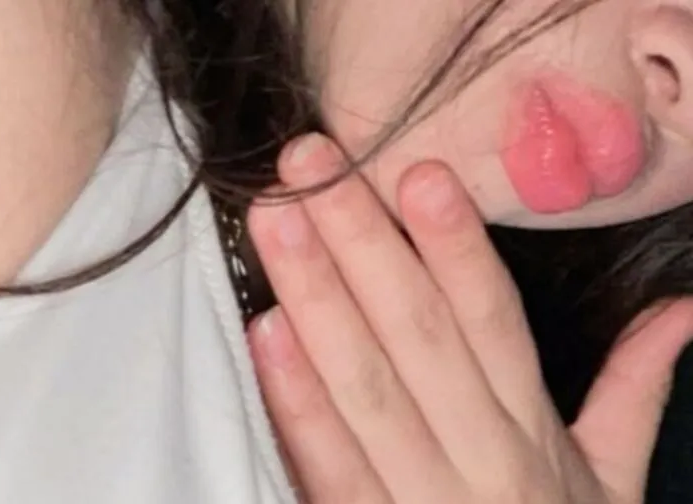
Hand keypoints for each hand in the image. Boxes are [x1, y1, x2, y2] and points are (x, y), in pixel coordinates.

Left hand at [246, 134, 692, 503]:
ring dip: (318, 297)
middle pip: (418, 333)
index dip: (456, 247)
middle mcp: (484, 456)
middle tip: (308, 165)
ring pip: (369, 386)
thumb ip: (634, 388)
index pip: (493, 320)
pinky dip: (299, 401)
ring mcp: (428, 499)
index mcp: (534, 430)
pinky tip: (267, 335)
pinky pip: (334, 468)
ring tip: (275, 224)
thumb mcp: (609, 474)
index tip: (418, 175)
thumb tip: (680, 312)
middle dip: (362, 242)